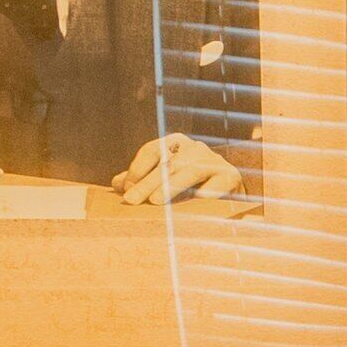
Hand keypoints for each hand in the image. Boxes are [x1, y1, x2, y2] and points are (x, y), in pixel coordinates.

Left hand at [113, 133, 243, 204]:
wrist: (229, 190)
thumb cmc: (191, 184)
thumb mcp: (164, 178)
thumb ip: (142, 178)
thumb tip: (116, 183)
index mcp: (176, 143)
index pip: (152, 150)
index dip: (137, 169)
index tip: (126, 189)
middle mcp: (194, 148)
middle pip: (167, 163)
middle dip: (147, 183)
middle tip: (132, 199)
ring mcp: (213, 160)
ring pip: (189, 172)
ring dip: (170, 187)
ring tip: (155, 201)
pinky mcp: (230, 176)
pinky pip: (214, 185)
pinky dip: (203, 193)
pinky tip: (192, 203)